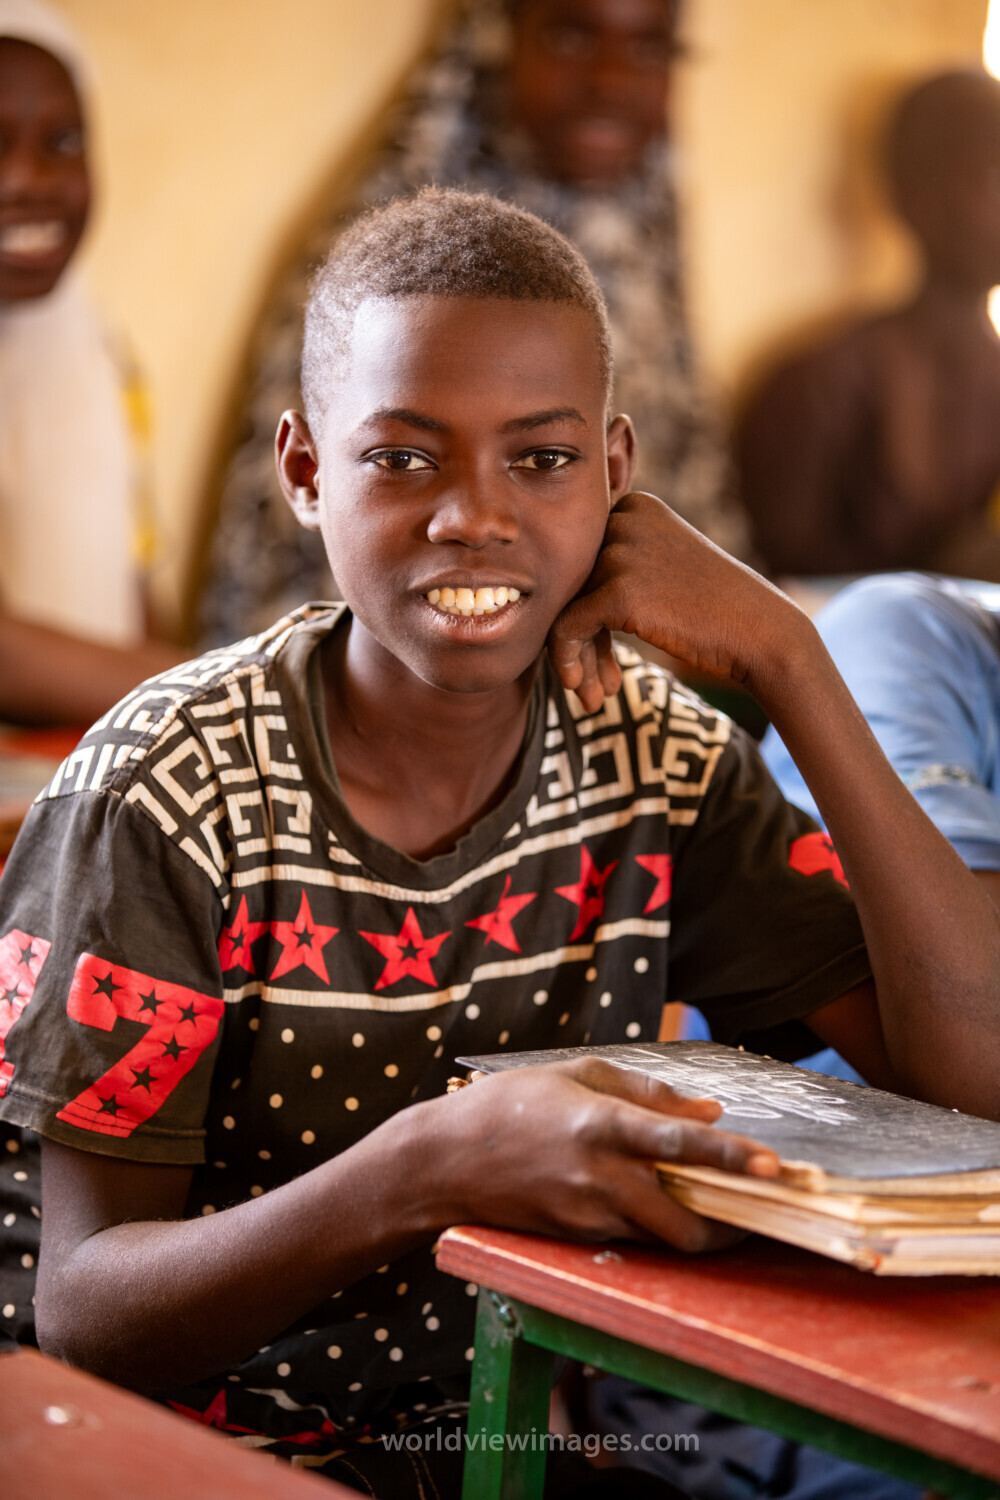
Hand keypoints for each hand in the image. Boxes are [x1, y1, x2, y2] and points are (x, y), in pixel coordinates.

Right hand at [426, 1056, 778, 1252]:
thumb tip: (710, 1113)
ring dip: (700, 1229)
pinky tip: (666, 1204)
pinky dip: (659, 1227)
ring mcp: (587, 1214)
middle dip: (731, 1224)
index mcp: (601, 1124)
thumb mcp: (577, 1074)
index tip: (774, 1166)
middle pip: (685, 1223)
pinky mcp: (576, 1238)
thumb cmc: (510, 1104)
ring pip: (664, 1239)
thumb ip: (648, 1092)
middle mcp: (599, 1177)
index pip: (679, 1145)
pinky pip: (634, 1239)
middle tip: (760, 1208)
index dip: (730, 1157)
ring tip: (724, 1206)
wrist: (444, 1161)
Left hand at [548, 492, 803, 713]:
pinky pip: (566, 628)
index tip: (601, 652)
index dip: (584, 607)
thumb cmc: (715, 611)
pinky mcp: (618, 590)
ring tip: (593, 694)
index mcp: (635, 506)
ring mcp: (621, 552)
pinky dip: (568, 662)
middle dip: (579, 638)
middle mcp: (624, 519)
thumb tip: (549, 598)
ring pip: (564, 608)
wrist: (762, 633)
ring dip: (577, 657)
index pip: (582, 558)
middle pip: (570, 583)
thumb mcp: (663, 568)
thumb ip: (615, 568)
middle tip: (593, 681)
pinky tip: (585, 691)